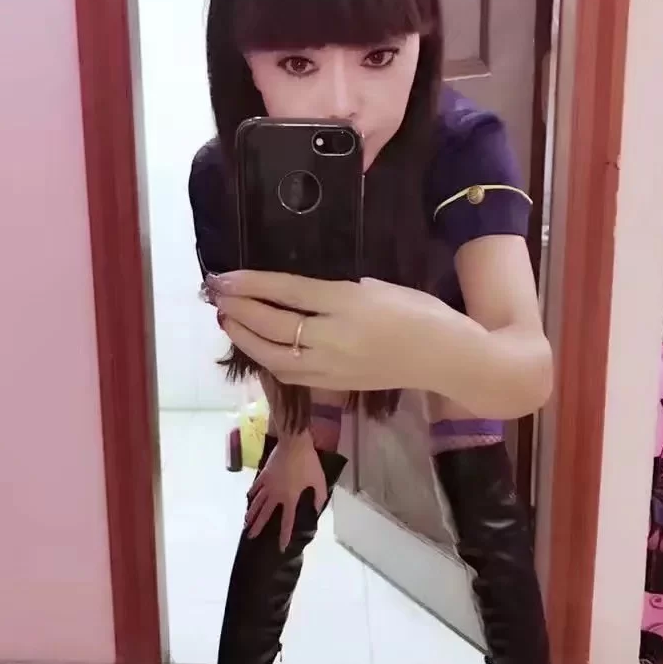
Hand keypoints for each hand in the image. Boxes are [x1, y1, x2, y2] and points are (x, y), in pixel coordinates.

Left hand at [208, 270, 452, 391]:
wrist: (445, 359)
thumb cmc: (421, 312)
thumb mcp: (379, 287)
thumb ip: (337, 291)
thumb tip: (299, 294)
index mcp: (347, 303)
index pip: (287, 292)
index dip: (251, 284)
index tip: (224, 277)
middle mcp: (334, 337)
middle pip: (273, 325)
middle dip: (239, 309)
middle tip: (216, 295)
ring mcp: (332, 366)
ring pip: (274, 356)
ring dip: (245, 338)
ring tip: (227, 320)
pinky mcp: (335, 386)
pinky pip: (291, 374)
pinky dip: (267, 359)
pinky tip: (256, 347)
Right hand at [245, 433, 327, 550]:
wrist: (294, 443)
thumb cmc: (309, 462)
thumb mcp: (319, 481)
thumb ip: (318, 497)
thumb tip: (316, 509)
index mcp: (290, 498)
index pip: (287, 521)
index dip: (284, 535)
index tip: (281, 547)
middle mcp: (276, 494)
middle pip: (265, 514)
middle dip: (258, 527)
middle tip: (250, 537)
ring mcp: (268, 484)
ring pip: (257, 502)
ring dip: (251, 513)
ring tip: (246, 522)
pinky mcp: (264, 474)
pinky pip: (256, 487)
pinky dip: (252, 494)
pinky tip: (248, 498)